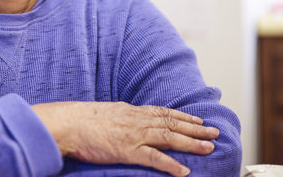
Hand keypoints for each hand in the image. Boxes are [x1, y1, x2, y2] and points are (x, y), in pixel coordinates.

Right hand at [32, 101, 218, 176]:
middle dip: (196, 128)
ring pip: (169, 137)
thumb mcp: (105, 113)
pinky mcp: (127, 150)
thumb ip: (119, 117)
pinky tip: (183, 171)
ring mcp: (133, 134)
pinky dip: (170, 165)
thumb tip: (125, 121)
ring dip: (191, 143)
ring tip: (209, 148)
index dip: (183, 117)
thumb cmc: (80, 120)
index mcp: (131, 111)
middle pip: (172, 123)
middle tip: (215, 133)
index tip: (198, 120)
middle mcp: (136, 120)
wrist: (67, 123)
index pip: (163, 112)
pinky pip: (153, 158)